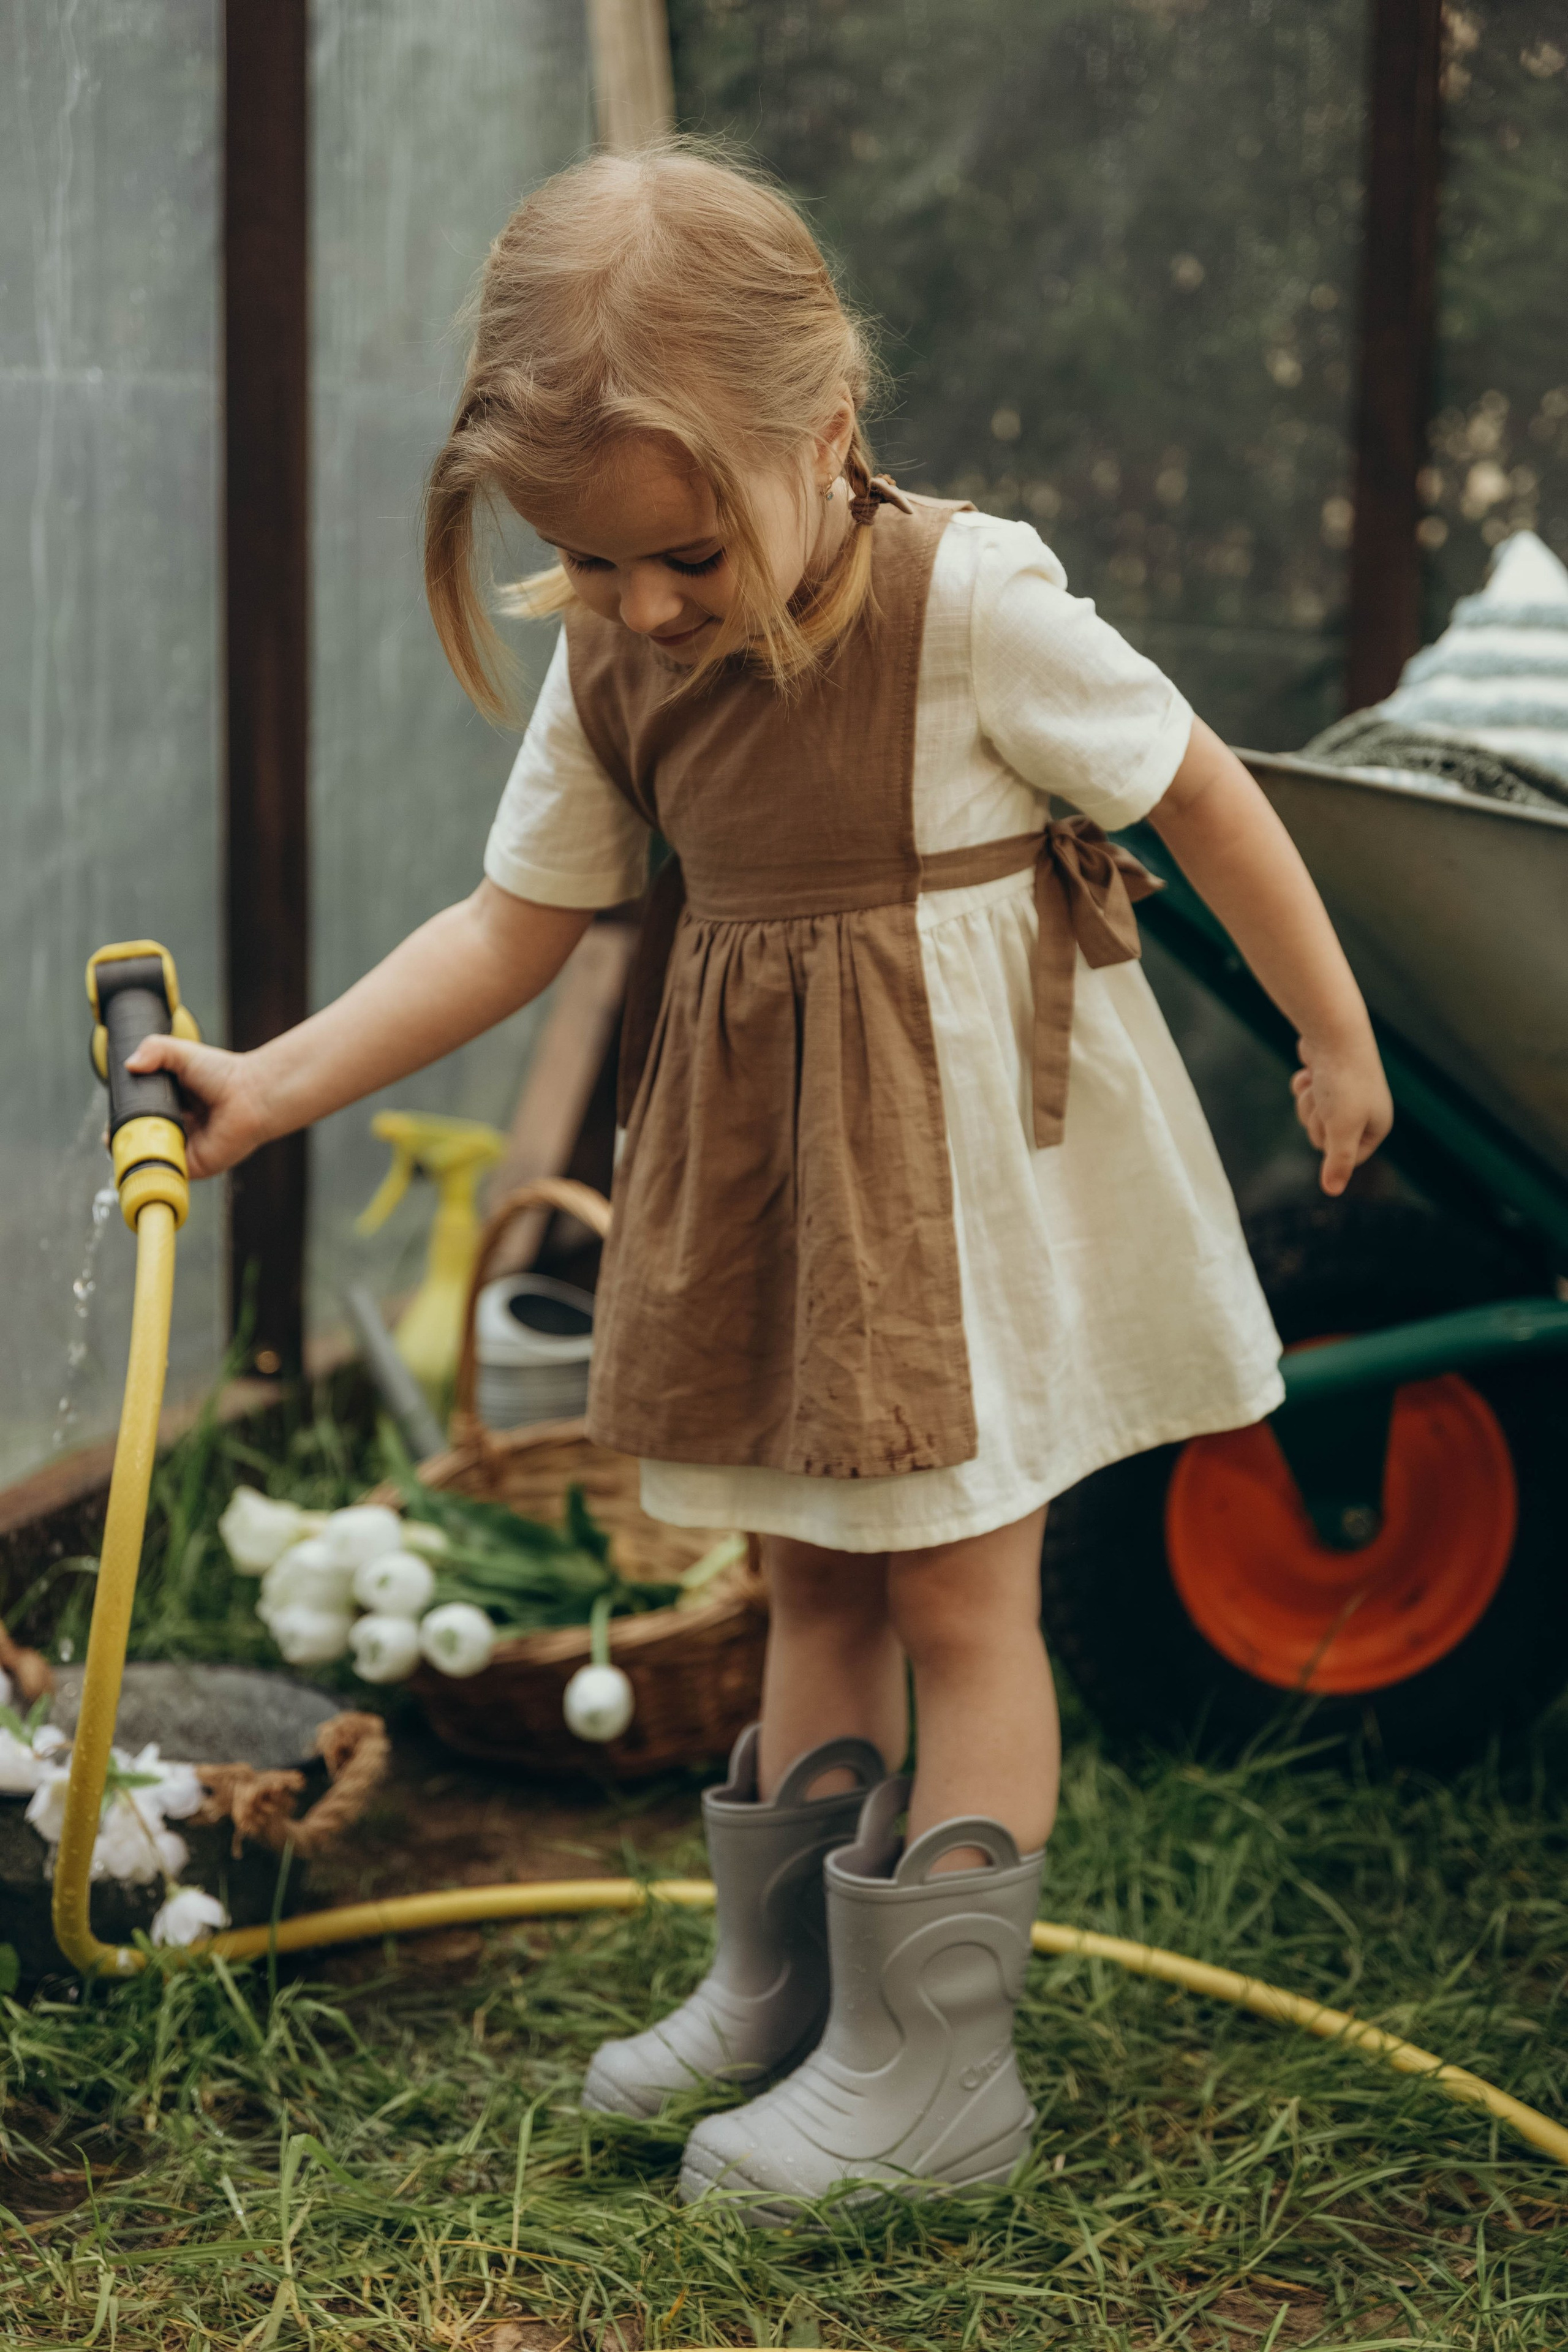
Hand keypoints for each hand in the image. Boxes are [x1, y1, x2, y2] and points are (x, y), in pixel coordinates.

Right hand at [123, 1034, 270, 1179]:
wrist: (250, 1095)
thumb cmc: (223, 1074)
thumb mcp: (182, 1052)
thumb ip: (153, 1049)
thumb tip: (129, 1064)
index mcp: (171, 1103)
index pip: (139, 1113)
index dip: (123, 1115)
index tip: (114, 1112)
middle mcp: (176, 1126)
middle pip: (141, 1137)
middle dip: (124, 1137)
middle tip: (113, 1132)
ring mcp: (184, 1147)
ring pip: (150, 1157)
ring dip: (133, 1154)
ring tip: (122, 1144)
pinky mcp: (193, 1166)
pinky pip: (166, 1172)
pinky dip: (152, 1169)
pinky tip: (141, 1159)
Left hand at [1291, 1031, 1392, 1196]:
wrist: (1333, 1034)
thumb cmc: (1343, 1082)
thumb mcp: (1342, 1128)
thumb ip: (1339, 1162)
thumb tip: (1333, 1191)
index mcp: (1377, 1125)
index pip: (1348, 1158)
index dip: (1332, 1145)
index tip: (1332, 1125)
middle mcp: (1363, 1111)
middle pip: (1325, 1138)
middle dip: (1316, 1120)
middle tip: (1325, 1100)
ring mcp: (1343, 1094)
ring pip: (1311, 1116)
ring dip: (1308, 1102)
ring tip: (1319, 1082)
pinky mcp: (1325, 1078)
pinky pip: (1305, 1094)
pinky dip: (1303, 1085)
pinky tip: (1310, 1072)